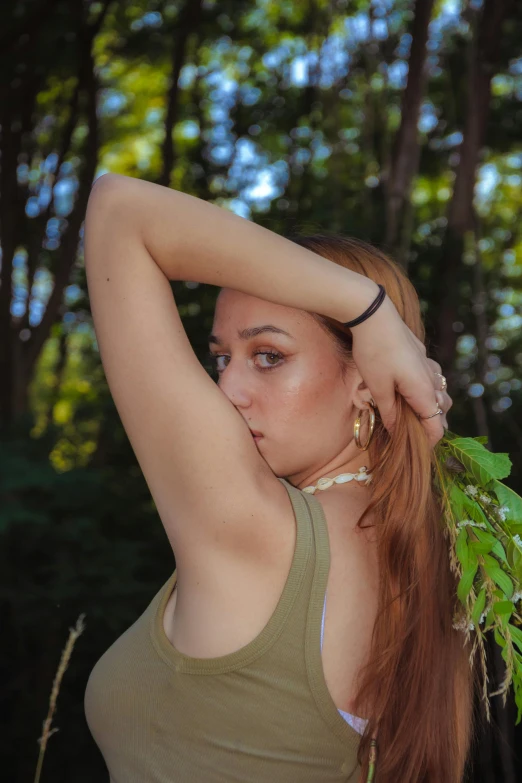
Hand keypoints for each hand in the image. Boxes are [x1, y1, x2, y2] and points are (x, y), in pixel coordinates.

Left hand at [350, 294, 451, 448]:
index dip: (429, 442)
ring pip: (438, 391)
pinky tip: (407, 387)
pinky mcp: (420, 353)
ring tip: (410, 413)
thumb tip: (396, 430)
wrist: (373, 315)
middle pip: (442, 409)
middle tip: (412, 434)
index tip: (416, 451)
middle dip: (431, 424)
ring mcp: (428, 364)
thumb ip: (389, 411)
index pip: (436, 426)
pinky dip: (425, 387)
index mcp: (424, 392)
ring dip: (429, 405)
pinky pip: (430, 376)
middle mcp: (431, 379)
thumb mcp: (377, 387)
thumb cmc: (374, 353)